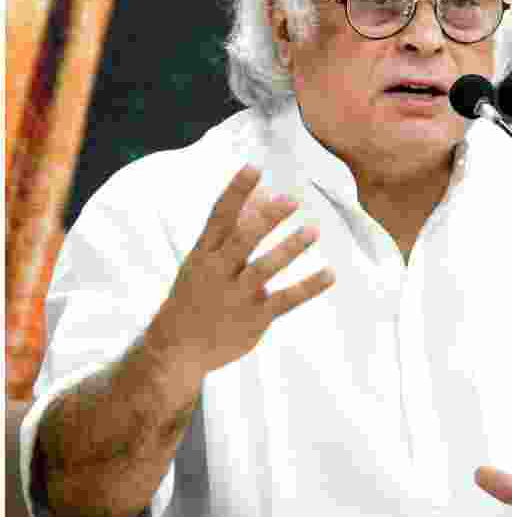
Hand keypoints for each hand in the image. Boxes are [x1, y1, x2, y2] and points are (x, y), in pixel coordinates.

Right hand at [143, 164, 334, 380]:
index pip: (219, 216)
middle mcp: (218, 272)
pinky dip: (309, 287)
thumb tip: (262, 194)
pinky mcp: (254, 318)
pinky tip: (331, 273)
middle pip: (243, 240)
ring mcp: (236, 296)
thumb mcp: (206, 260)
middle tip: (292, 199)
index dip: (236, 191)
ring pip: (265, 269)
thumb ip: (234, 229)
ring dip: (290, 248)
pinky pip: (286, 300)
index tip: (254, 167)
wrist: (175, 349)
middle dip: (266, 219)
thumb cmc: (197, 294)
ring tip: (314, 229)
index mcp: (203, 254)